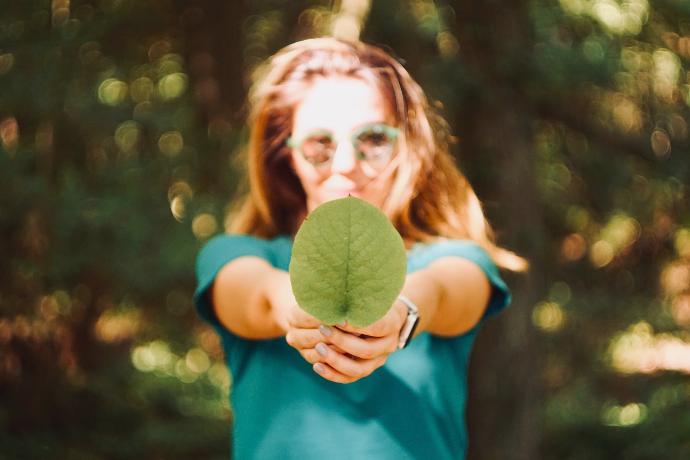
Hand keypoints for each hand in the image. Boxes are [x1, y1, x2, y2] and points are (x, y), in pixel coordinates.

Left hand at [286, 299, 407, 383]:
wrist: (389, 316)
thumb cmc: (375, 299)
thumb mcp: (372, 293)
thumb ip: (359, 296)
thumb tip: (336, 287)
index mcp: (392, 324)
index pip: (377, 327)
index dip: (356, 325)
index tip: (338, 318)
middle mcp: (388, 345)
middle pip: (365, 350)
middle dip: (341, 341)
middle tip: (322, 329)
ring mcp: (378, 360)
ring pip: (358, 369)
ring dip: (335, 360)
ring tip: (317, 348)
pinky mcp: (367, 368)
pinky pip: (350, 378)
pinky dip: (333, 374)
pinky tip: (317, 365)